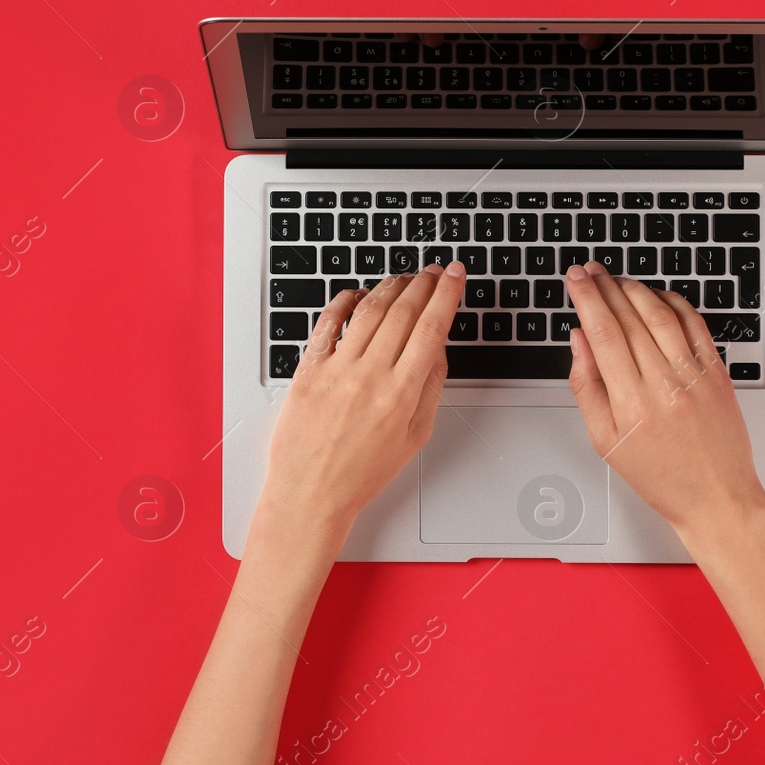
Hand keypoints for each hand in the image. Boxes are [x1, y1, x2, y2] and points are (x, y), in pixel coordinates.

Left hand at [259, 263, 464, 546]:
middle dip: (424, 283)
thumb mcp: (414, 436)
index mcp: (401, 393)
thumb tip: (437, 348)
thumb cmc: (360, 473)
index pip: (432, 327)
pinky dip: (346, 300)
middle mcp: (369, 375)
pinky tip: (359, 293)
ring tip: (405, 278)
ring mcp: (336, 369)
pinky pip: (328, 322)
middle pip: (403, 310)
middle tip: (435, 271)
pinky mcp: (309, 369)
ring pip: (369, 309)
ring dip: (391, 286)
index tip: (455, 275)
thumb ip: (430, 388)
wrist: (310, 493)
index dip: (448, 294)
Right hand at [563, 259, 764, 540]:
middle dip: (605, 287)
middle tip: (590, 270)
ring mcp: (695, 375)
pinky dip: (675, 303)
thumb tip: (578, 342)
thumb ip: (586, 387)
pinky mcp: (718, 373)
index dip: (586, 298)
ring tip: (617, 280)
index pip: (603, 333)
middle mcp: (664, 384)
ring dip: (636, 290)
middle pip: (630, 318)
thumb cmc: (660, 475)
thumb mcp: (605, 440)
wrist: (716, 497)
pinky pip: (696, 325)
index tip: (575, 279)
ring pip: (662, 314)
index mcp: (631, 402)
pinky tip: (658, 297)